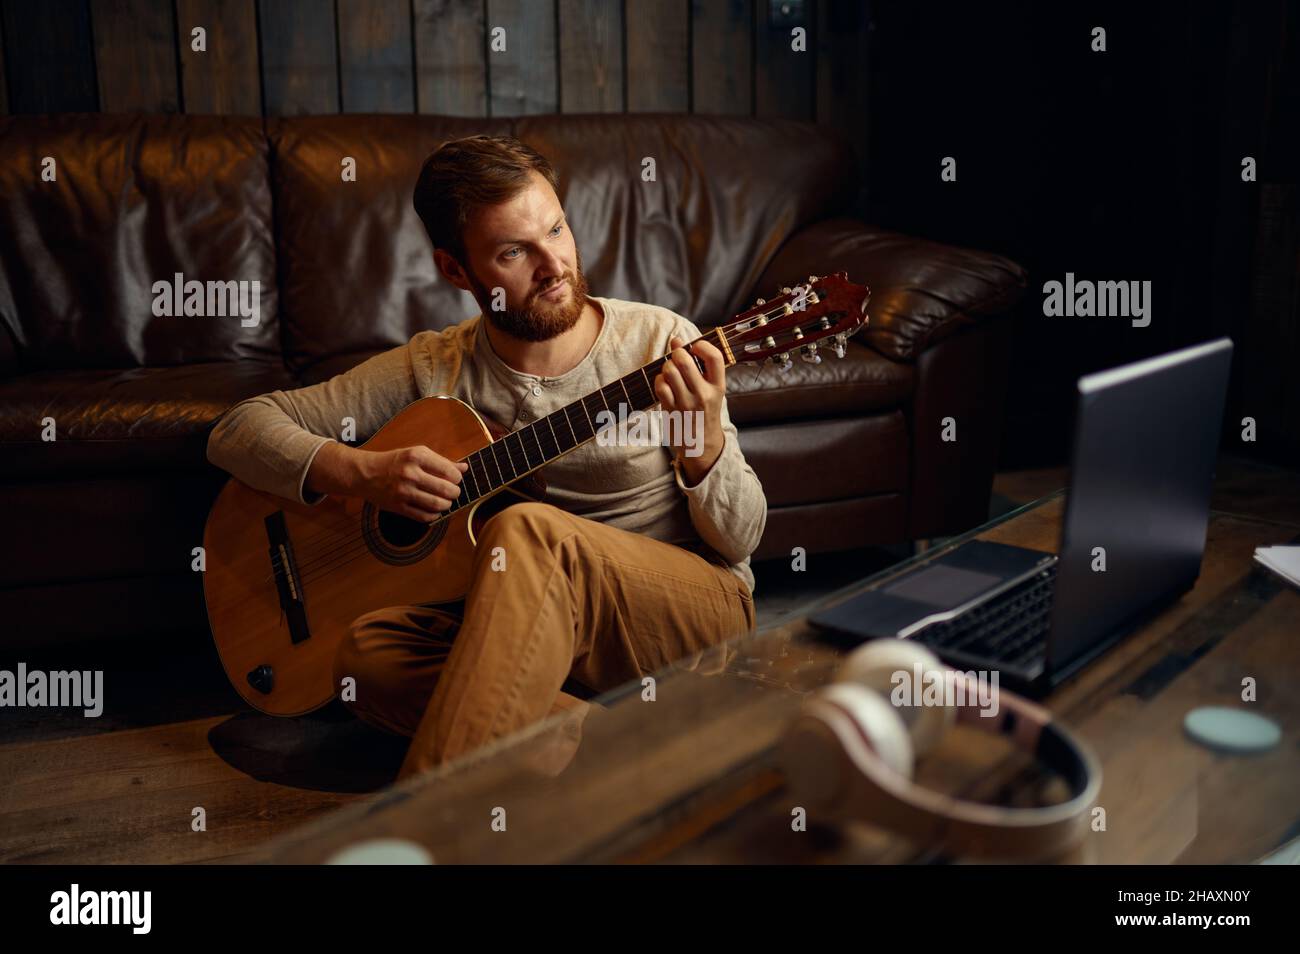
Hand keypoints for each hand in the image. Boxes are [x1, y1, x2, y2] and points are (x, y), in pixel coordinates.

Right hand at [355, 445, 467, 520]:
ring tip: (445, 502)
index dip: (458, 478)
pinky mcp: (398, 507)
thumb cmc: (394, 462)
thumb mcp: (416, 454)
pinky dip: (434, 516)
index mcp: (417, 456)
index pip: (450, 471)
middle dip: (455, 493)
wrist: (365, 474)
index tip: (455, 479)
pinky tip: (434, 511)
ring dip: (447, 505)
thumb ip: (441, 461)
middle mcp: (410, 473)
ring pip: (437, 505)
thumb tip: (464, 467)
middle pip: (446, 489)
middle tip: (453, 492)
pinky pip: (424, 516)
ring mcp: (403, 492)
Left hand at [653, 335, 725, 482]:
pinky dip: (659, 380)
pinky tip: (664, 383)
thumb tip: (677, 340)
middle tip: (677, 357)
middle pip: (684, 362)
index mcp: (718, 387)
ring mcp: (686, 404)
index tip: (695, 347)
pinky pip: (660, 386)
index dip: (702, 345)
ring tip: (670, 371)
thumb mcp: (711, 390)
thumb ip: (698, 365)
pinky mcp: (671, 410)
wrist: (702, 444)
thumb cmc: (705, 410)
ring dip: (666, 366)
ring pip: (669, 371)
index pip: (715, 357)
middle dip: (677, 353)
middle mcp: (703, 395)